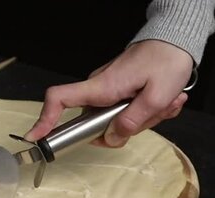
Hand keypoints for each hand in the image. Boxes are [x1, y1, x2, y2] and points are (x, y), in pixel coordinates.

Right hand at [24, 39, 193, 146]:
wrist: (177, 41)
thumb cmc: (167, 61)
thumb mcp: (157, 97)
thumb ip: (133, 122)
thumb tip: (111, 138)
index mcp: (103, 87)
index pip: (60, 99)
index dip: (45, 119)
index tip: (37, 136)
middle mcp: (100, 88)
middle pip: (98, 123)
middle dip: (130, 127)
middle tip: (156, 112)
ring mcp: (109, 91)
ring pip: (117, 121)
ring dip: (145, 118)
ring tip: (165, 103)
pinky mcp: (119, 92)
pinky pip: (127, 112)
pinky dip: (148, 112)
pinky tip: (164, 100)